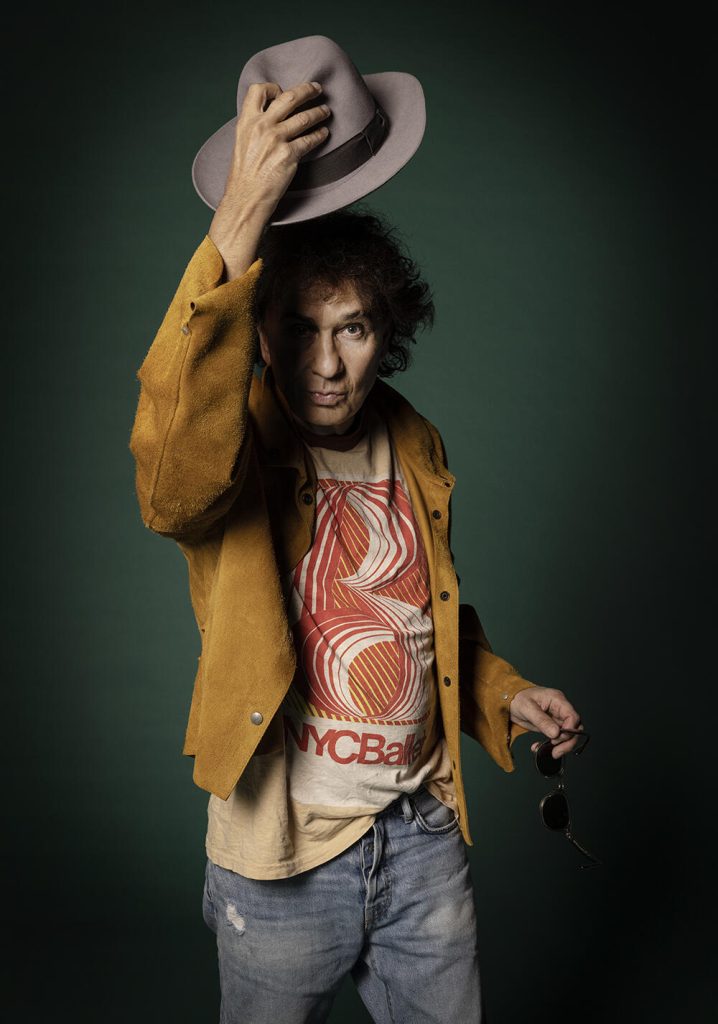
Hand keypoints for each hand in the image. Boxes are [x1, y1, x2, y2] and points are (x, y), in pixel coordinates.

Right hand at [219, 79, 330, 220]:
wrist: (245, 198)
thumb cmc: (243, 176)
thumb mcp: (242, 143)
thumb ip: (255, 127)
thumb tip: (271, 118)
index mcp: (247, 121)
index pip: (259, 90)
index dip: (274, 88)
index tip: (283, 91)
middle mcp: (262, 126)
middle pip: (289, 97)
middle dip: (307, 90)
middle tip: (317, 89)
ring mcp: (276, 140)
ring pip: (304, 117)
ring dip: (319, 112)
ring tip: (325, 111)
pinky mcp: (289, 155)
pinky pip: (310, 139)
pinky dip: (320, 135)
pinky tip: (324, 133)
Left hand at [509, 686, 583, 757]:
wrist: (508, 700)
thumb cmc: (517, 698)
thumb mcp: (527, 708)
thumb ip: (542, 720)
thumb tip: (556, 733)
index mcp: (557, 700)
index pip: (573, 716)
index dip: (570, 730)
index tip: (558, 738)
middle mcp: (559, 709)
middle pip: (574, 727)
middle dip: (567, 741)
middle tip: (556, 751)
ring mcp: (556, 718)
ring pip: (568, 735)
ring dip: (561, 745)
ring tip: (550, 752)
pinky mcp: (550, 726)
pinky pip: (556, 737)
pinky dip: (550, 745)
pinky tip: (538, 747)